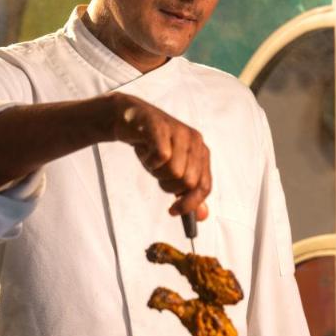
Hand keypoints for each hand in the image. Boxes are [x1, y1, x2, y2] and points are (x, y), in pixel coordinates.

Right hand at [106, 95, 210, 217]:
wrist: (130, 119)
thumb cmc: (153, 146)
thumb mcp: (173, 171)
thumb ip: (188, 192)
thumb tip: (202, 216)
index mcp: (202, 153)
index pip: (204, 186)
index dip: (189, 203)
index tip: (173, 211)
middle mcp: (195, 142)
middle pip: (188, 182)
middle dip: (168, 184)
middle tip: (157, 172)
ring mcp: (180, 133)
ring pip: (174, 171)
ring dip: (157, 172)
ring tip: (151, 158)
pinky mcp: (163, 128)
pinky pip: (161, 156)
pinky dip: (149, 160)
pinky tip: (145, 150)